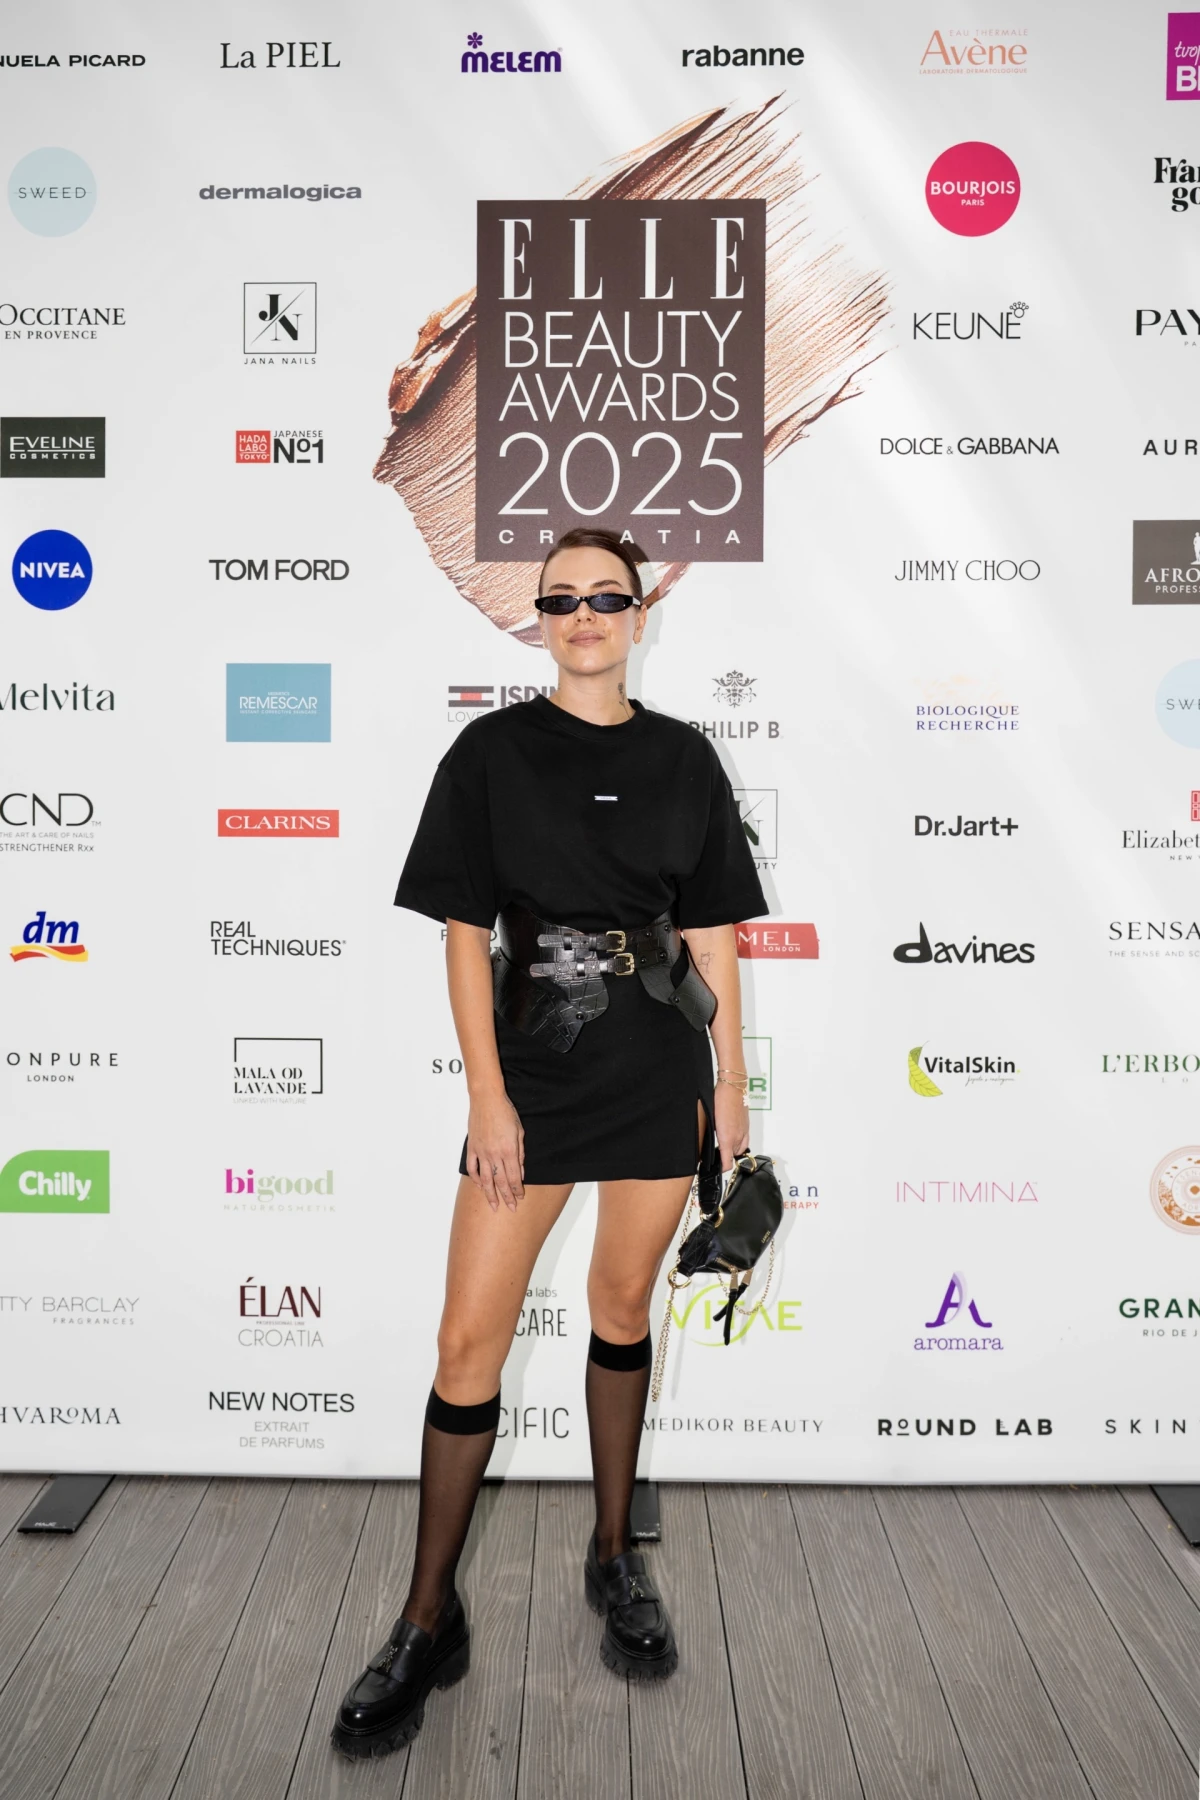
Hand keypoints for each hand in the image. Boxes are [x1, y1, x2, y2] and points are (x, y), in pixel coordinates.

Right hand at [465, 1090, 524, 1209]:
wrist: (486, 1099)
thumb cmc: (506, 1113)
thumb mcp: (519, 1132)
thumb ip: (520, 1154)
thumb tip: (520, 1172)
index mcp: (509, 1150)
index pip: (514, 1177)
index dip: (517, 1190)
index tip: (520, 1198)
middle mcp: (495, 1154)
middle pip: (501, 1181)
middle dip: (506, 1197)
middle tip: (510, 1209)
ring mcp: (481, 1152)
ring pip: (485, 1179)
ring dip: (490, 1194)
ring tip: (493, 1206)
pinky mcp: (472, 1148)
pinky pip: (472, 1168)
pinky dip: (475, 1179)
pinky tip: (480, 1186)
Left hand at [713, 1080, 749, 1172]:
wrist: (733, 1086)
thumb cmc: (720, 1100)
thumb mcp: (711, 1120)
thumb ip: (711, 1133)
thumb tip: (710, 1143)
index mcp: (727, 1138)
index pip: (727, 1162)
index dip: (722, 1167)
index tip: (715, 1168)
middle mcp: (738, 1137)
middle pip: (734, 1157)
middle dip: (726, 1158)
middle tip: (717, 1155)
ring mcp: (744, 1131)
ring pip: (741, 1149)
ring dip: (733, 1150)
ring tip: (724, 1147)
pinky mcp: (747, 1125)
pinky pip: (745, 1139)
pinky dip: (739, 1141)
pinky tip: (732, 1135)